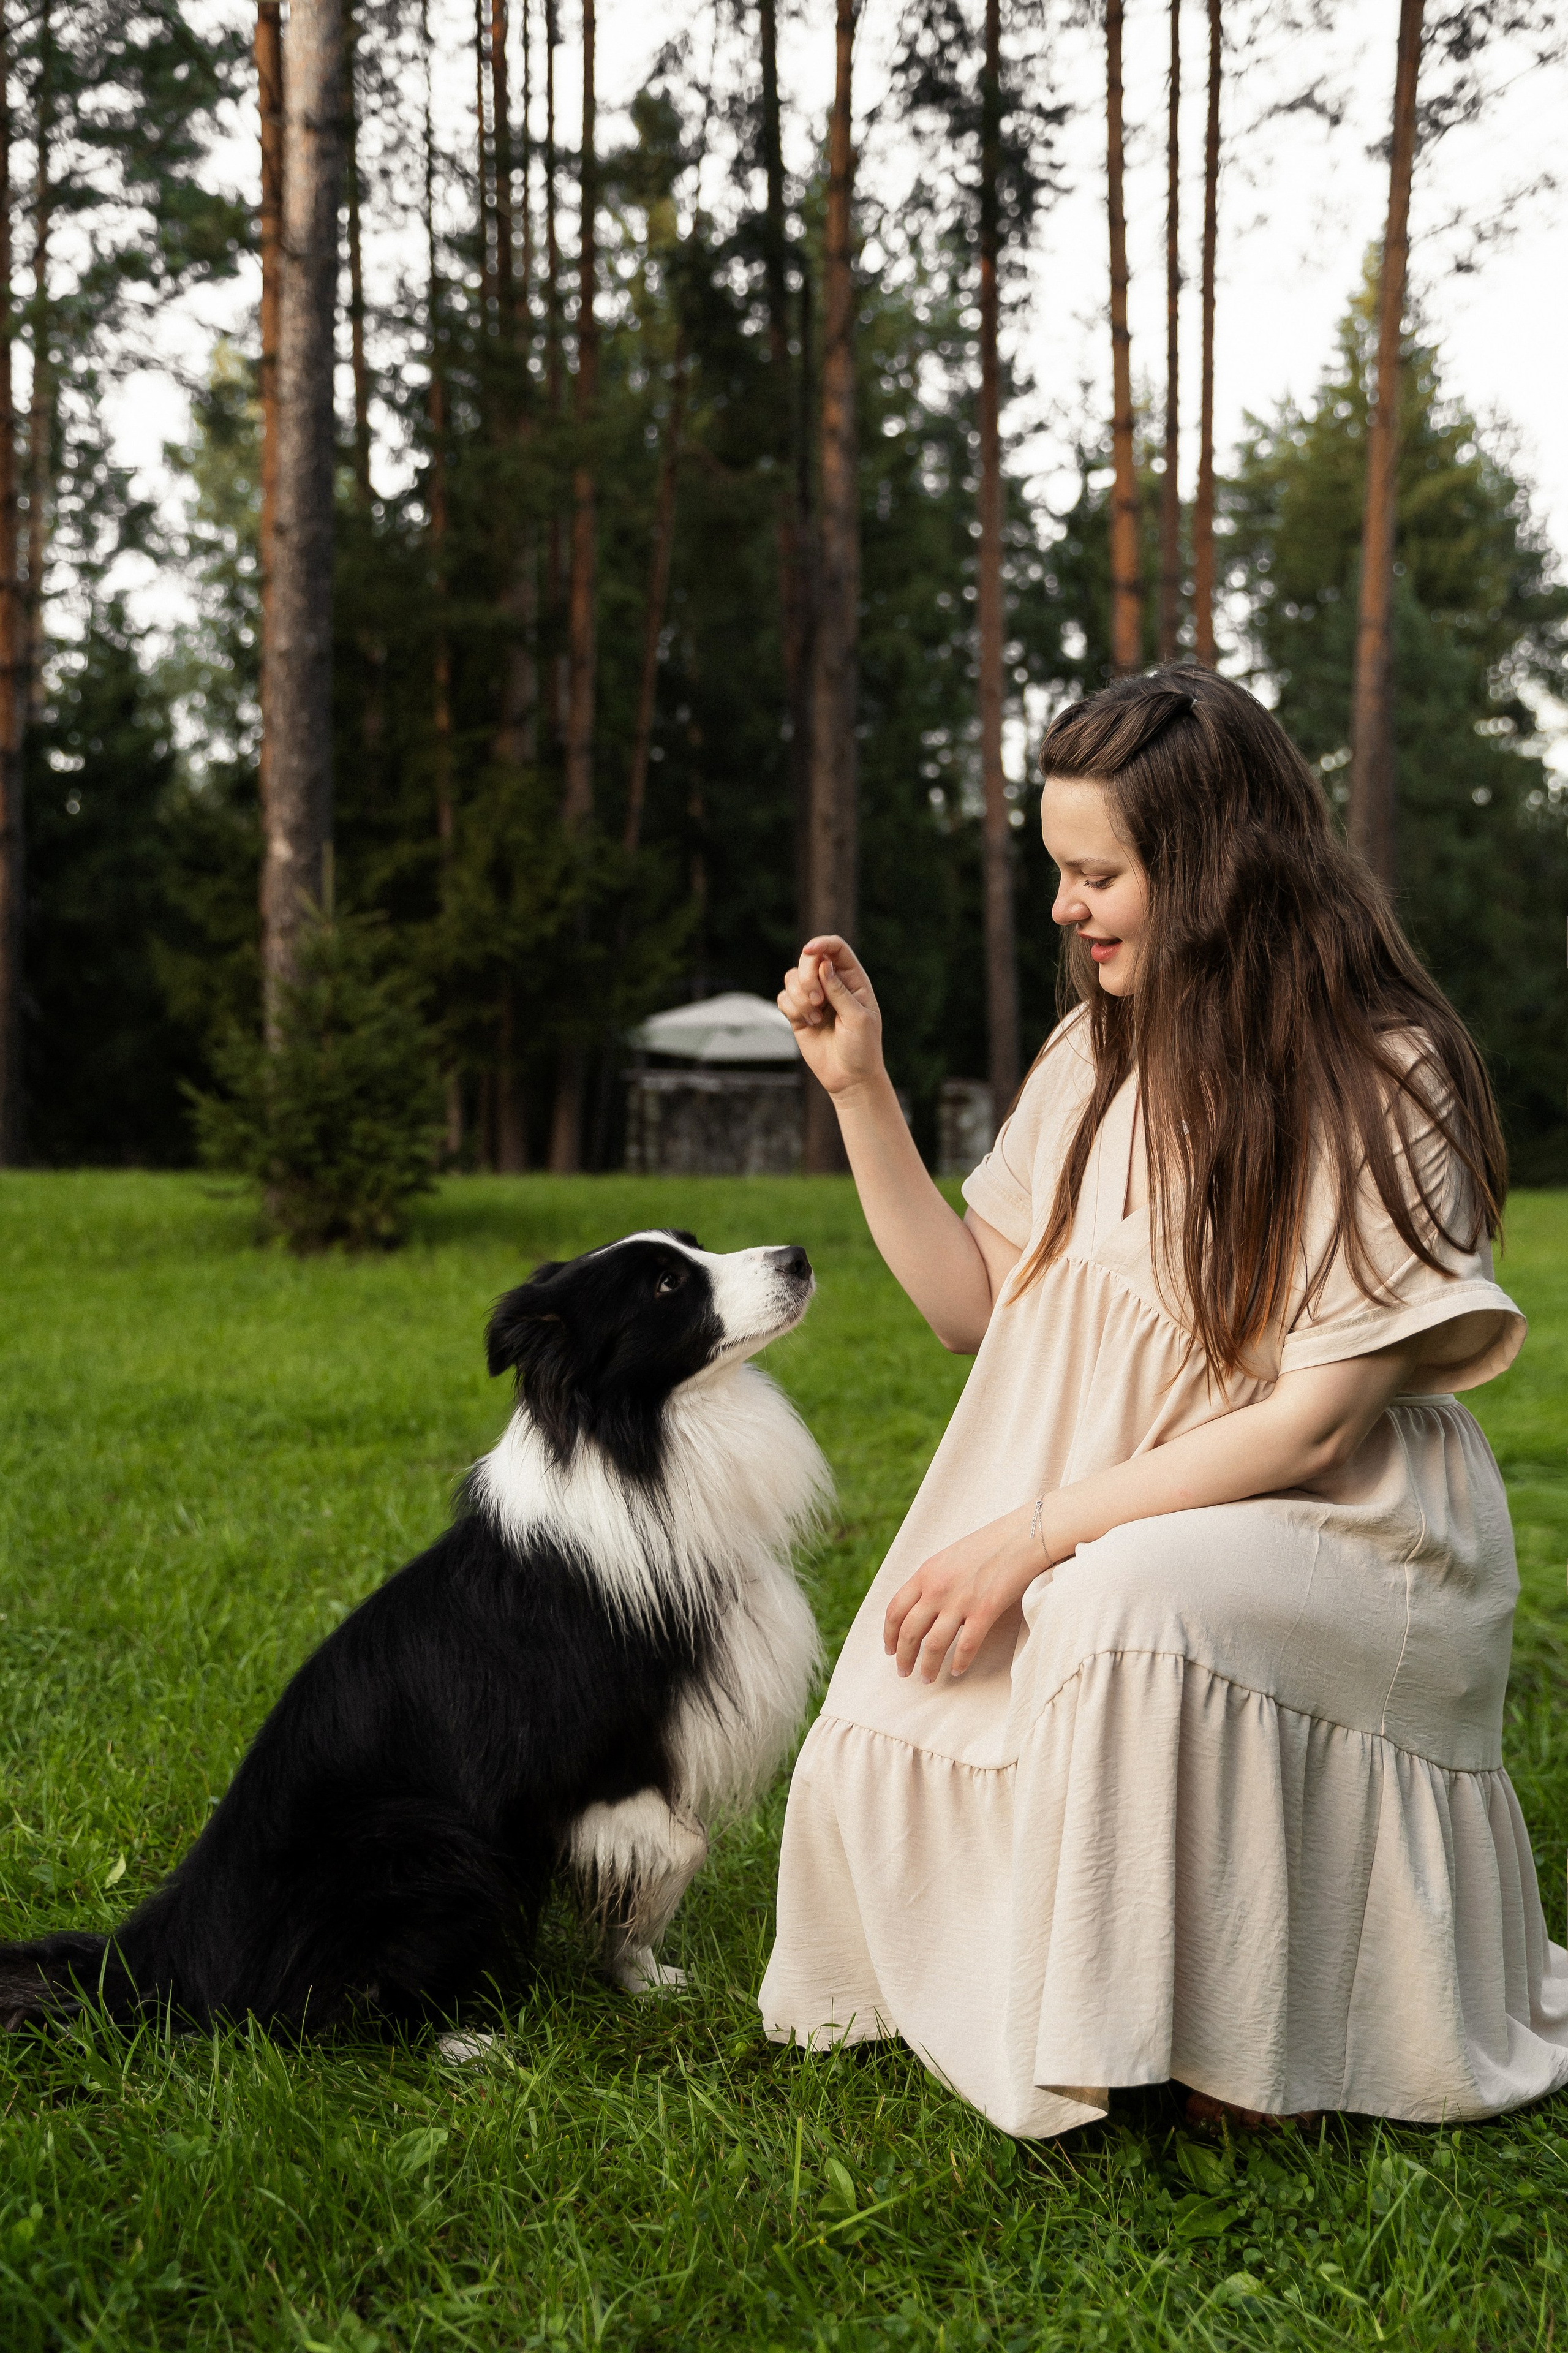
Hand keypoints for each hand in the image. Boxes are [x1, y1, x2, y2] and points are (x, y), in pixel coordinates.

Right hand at [777, 936, 884, 1098]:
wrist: (850, 1077)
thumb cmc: (862, 1048)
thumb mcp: (858, 1018)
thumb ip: (840, 990)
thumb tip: (823, 964)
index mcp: (853, 979)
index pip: (836, 948)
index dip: (822, 943)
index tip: (809, 950)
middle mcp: (832, 983)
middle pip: (809, 959)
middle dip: (807, 977)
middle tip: (817, 1000)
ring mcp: (814, 997)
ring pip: (792, 977)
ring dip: (800, 996)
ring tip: (815, 1017)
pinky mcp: (798, 1013)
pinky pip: (784, 998)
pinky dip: (792, 1008)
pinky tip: (808, 1023)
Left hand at [882, 1506, 1049, 1681]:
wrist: (1021, 1537)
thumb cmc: (986, 1547)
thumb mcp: (947, 1558)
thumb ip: (930, 1581)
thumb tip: (918, 1609)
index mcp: (925, 1574)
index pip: (895, 1610)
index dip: (889, 1635)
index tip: (889, 1650)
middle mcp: (937, 1589)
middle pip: (910, 1632)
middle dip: (904, 1657)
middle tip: (903, 1672)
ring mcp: (960, 1601)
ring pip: (934, 1645)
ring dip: (927, 1666)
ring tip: (927, 1678)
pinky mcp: (985, 1611)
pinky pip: (966, 1646)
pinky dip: (959, 1662)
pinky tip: (957, 1671)